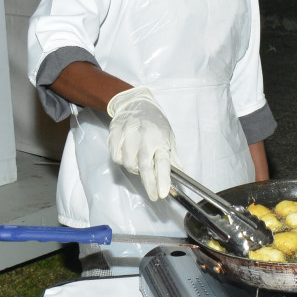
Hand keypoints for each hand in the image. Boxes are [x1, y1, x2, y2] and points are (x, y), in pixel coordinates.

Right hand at [106, 87, 176, 201]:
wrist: (136, 102)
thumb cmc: (155, 122)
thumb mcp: (169, 136)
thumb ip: (172, 157)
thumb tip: (181, 175)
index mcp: (160, 138)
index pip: (162, 162)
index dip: (162, 179)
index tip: (162, 194)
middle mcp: (144, 137)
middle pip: (144, 166)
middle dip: (149, 184)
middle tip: (153, 195)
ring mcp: (128, 134)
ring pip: (127, 163)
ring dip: (134, 169)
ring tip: (139, 164)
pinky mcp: (115, 133)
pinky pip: (115, 156)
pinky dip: (121, 160)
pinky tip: (127, 155)